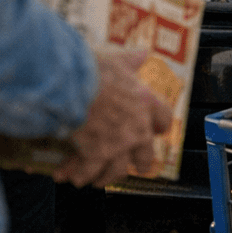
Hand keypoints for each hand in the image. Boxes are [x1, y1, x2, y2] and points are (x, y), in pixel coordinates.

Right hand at [54, 48, 171, 187]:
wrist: (69, 83)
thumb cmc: (92, 69)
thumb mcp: (116, 60)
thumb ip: (130, 61)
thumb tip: (141, 54)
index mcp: (144, 102)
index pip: (164, 119)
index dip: (159, 126)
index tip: (156, 130)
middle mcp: (136, 127)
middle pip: (146, 156)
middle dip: (139, 163)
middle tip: (132, 166)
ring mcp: (118, 144)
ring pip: (118, 171)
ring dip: (105, 176)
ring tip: (95, 178)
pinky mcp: (96, 154)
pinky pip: (88, 171)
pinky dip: (77, 174)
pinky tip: (67, 175)